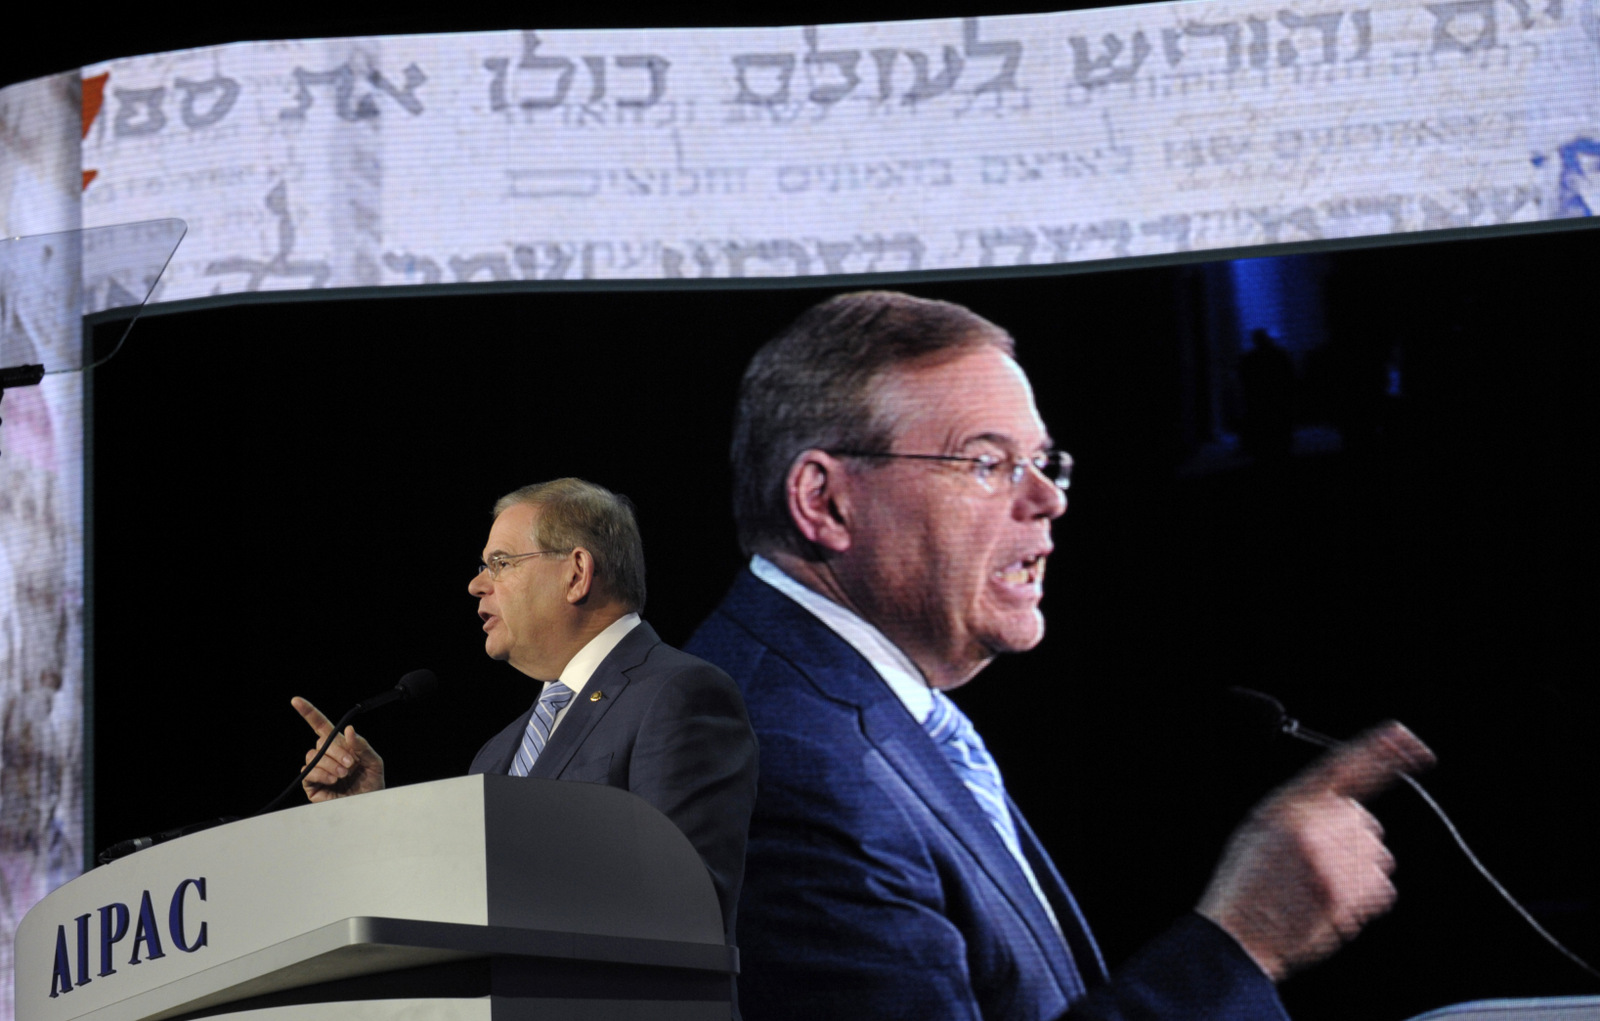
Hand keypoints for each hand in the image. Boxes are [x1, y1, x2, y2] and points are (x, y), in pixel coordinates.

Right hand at [291, 696, 384, 800]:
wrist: (369, 807)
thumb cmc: (371, 785)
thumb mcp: (373, 762)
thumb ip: (362, 746)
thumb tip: (349, 730)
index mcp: (341, 746)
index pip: (321, 726)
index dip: (309, 713)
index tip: (296, 701)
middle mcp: (327, 756)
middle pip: (321, 742)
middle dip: (337, 751)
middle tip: (351, 765)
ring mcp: (318, 770)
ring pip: (314, 756)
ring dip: (330, 764)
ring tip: (344, 774)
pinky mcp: (311, 785)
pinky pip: (308, 772)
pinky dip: (321, 773)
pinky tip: (333, 780)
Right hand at [1196, 720, 1434, 981]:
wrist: (1239, 936)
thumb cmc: (1244, 884)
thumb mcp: (1258, 828)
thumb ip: (1300, 808)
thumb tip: (1343, 806)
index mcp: (1287, 806)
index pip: (1342, 767)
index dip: (1379, 749)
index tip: (1406, 739)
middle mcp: (1314, 828)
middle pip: (1364, 819)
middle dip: (1350, 838)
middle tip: (1316, 861)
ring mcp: (1334, 862)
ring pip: (1378, 855)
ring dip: (1359, 869)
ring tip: (1320, 885)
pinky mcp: (1350, 895)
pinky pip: (1382, 888)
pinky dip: (1365, 897)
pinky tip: (1331, 902)